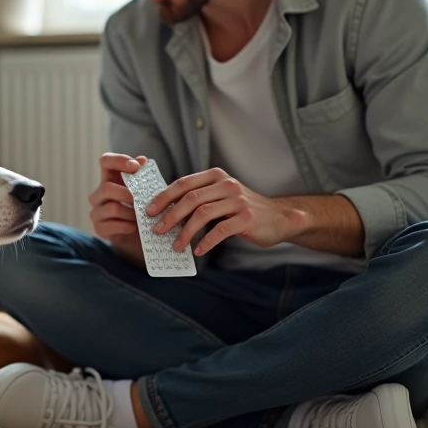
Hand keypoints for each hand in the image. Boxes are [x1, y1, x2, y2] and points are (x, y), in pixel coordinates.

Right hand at [88, 153, 147, 265]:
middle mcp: (98, 194)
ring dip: (131, 213)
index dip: (119, 160)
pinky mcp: (99, 228)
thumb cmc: (139, 208)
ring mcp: (96, 212)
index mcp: (109, 179)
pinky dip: (127, 226)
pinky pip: (113, 225)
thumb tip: (143, 160)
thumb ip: (142, 176)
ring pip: (112, 208)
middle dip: (128, 194)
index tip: (135, 167)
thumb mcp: (143, 190)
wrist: (137, 234)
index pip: (105, 161)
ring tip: (142, 216)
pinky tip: (135, 227)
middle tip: (143, 201)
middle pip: (107, 188)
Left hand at [145, 168, 309, 254]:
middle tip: (157, 230)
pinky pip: (220, 230)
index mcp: (216, 176)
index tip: (149, 210)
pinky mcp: (246, 218)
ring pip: (202, 214)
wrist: (278, 218)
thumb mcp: (220, 197)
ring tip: (176, 245)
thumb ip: (199, 199)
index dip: (164, 197)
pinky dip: (206, 242)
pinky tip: (198, 251)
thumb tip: (166, 212)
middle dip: (170, 216)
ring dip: (185, 232)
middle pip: (190, 199)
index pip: (184, 184)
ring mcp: (238, 200)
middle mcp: (226, 184)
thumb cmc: (242, 210)